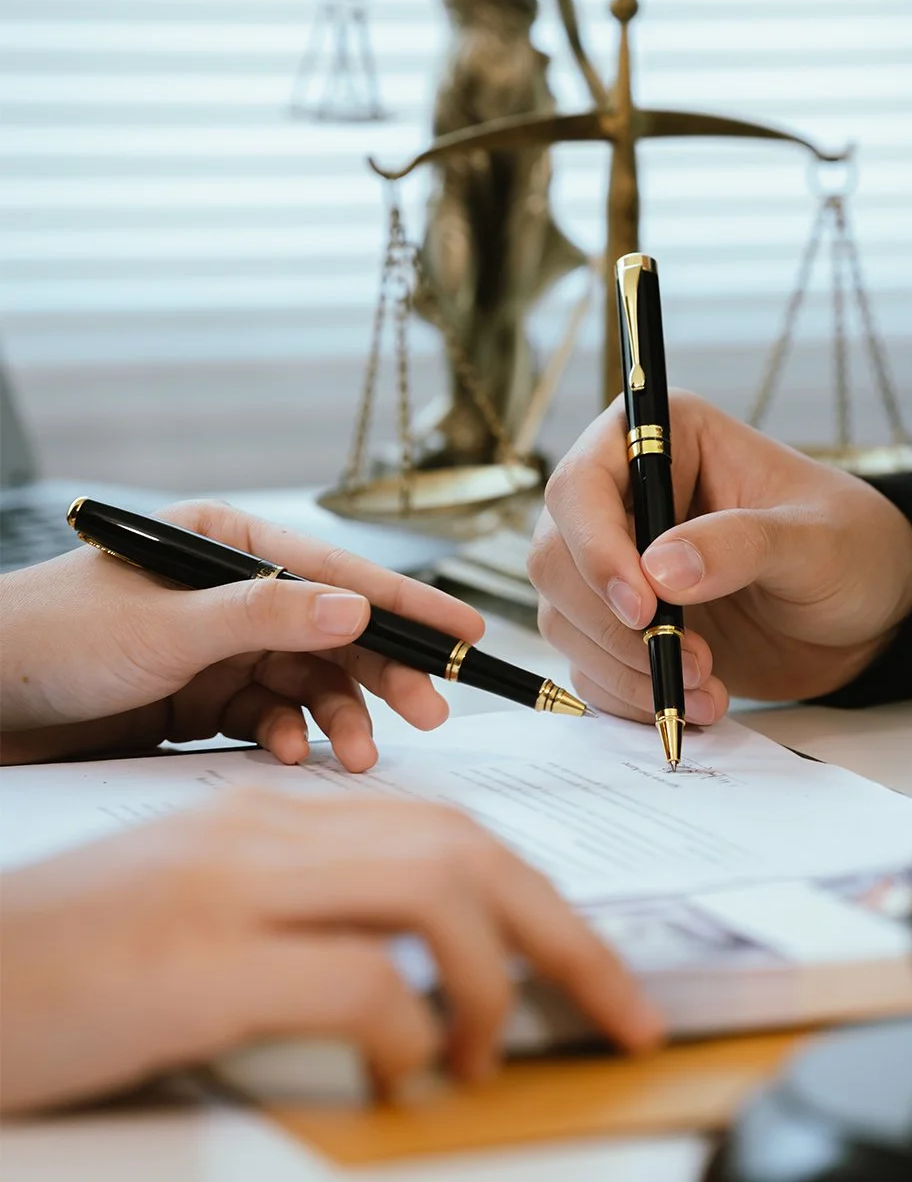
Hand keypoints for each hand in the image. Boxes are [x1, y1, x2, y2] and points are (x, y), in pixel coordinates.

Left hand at [0, 502, 484, 769]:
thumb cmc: (54, 640)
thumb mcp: (167, 626)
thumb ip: (267, 616)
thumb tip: (359, 608)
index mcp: (227, 546)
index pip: (335, 573)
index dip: (405, 603)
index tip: (465, 631)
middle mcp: (230, 596)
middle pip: (333, 632)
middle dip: (384, 673)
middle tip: (432, 711)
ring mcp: (217, 650)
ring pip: (308, 682)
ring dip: (341, 717)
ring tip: (364, 756)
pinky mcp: (200, 702)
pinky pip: (269, 719)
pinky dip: (290, 738)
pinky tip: (296, 756)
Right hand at [0, 791, 662, 1113]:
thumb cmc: (69, 966)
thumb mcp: (203, 919)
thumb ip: (305, 914)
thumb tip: (415, 971)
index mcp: (273, 815)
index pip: (448, 831)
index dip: (540, 898)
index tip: (593, 964)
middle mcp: (266, 830)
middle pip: (467, 850)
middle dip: (565, 931)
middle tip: (622, 1005)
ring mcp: (232, 887)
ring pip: (436, 889)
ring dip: (500, 979)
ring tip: (497, 1051)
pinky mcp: (198, 962)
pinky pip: (358, 977)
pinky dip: (411, 1029)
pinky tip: (408, 1074)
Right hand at [528, 392, 911, 722]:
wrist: (870, 613)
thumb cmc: (851, 546)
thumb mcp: (812, 540)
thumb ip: (741, 546)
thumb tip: (661, 569)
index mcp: (662, 440)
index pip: (582, 485)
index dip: (596, 547)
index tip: (642, 606)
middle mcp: (624, 496)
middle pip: (556, 556)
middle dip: (610, 622)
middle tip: (688, 658)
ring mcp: (619, 563)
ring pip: (565, 616)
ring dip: (625, 667)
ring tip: (706, 689)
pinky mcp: (626, 624)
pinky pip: (591, 663)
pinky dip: (629, 695)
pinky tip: (690, 703)